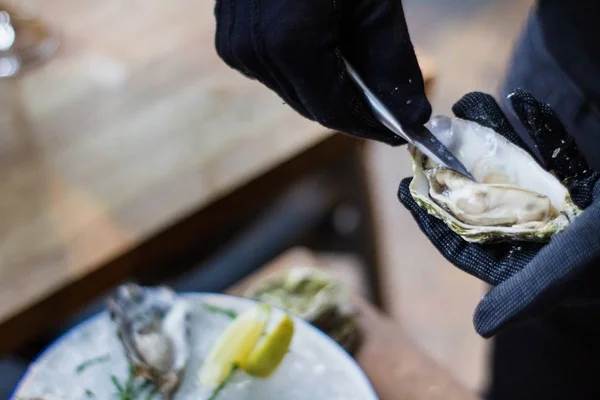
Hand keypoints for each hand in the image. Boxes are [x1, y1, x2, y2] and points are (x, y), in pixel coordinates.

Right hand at [213, 0, 430, 145]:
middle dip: (353, 111)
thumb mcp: (374, 3)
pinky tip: (328, 55)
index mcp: (288, 43)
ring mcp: (235, 44)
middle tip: (389, 110)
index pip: (333, 111)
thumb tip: (412, 117)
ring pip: (292, 92)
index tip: (400, 132)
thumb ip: (393, 66)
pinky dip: (305, 73)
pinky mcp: (230, 37)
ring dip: (329, 92)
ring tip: (362, 78)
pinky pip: (274, 72)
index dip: (370, 127)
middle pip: (311, 106)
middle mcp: (252, 50)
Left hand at [398, 89, 599, 336]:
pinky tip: (521, 102)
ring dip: (493, 135)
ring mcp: (560, 210)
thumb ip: (522, 298)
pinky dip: (542, 128)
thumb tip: (481, 325)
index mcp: (525, 264)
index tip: (404, 187)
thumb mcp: (565, 278)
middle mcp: (536, 237)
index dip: (432, 215)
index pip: (465, 239)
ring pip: (516, 167)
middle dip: (456, 165)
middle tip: (428, 135)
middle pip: (483, 195)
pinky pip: (558, 153)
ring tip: (467, 104)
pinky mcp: (586, 189)